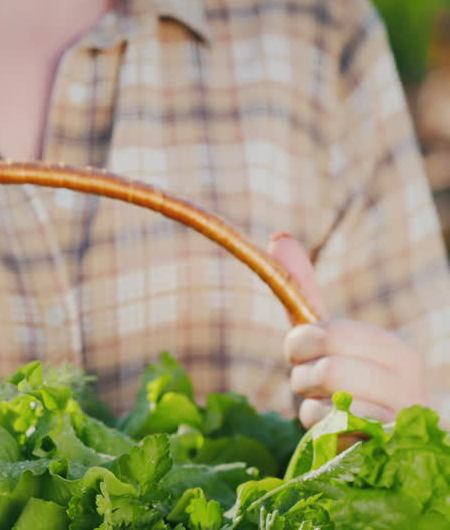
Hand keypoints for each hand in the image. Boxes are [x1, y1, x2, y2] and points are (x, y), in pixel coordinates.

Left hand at [273, 233, 429, 428]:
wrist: (377, 443)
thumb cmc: (347, 381)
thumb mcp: (325, 334)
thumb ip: (304, 289)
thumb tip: (278, 236)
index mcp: (395, 349)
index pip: (329, 333)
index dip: (301, 343)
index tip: (303, 350)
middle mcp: (408, 384)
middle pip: (327, 370)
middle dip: (303, 377)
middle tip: (313, 381)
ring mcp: (399, 421)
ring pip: (323, 403)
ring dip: (308, 405)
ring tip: (328, 406)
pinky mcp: (382, 451)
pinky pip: (327, 434)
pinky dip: (318, 430)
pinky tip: (334, 429)